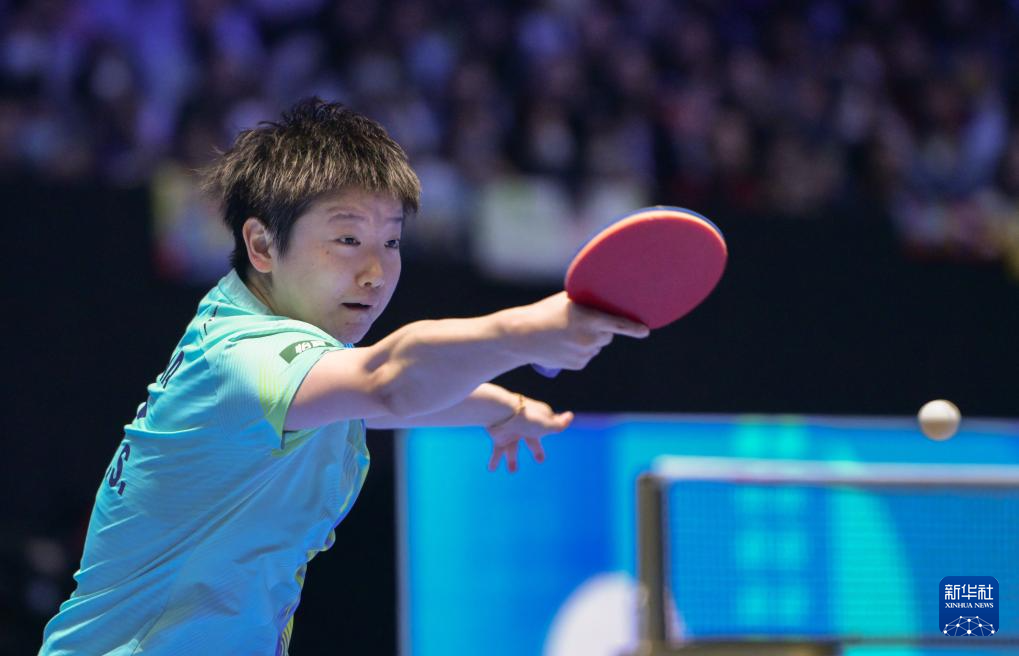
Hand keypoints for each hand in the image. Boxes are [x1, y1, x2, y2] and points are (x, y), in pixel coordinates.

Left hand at [486, 394, 573, 472]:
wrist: (501, 414)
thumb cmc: (527, 419)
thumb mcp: (547, 425)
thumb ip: (559, 425)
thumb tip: (570, 416)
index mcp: (538, 419)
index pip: (546, 424)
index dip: (550, 428)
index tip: (554, 430)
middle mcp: (525, 425)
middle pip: (532, 439)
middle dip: (536, 449)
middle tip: (540, 460)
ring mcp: (512, 431)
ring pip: (513, 448)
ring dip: (512, 460)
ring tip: (512, 471)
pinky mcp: (499, 436)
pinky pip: (498, 451)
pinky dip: (495, 461)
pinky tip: (492, 469)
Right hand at [514, 292, 648, 370]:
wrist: (522, 337)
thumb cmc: (544, 312)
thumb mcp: (567, 301)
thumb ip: (588, 302)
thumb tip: (605, 298)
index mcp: (589, 320)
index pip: (618, 324)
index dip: (634, 328)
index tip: (645, 331)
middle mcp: (589, 339)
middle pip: (608, 334)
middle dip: (601, 329)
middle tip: (580, 322)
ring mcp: (584, 354)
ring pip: (597, 346)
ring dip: (590, 340)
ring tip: (566, 334)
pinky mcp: (578, 364)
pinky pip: (587, 356)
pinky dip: (581, 351)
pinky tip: (564, 345)